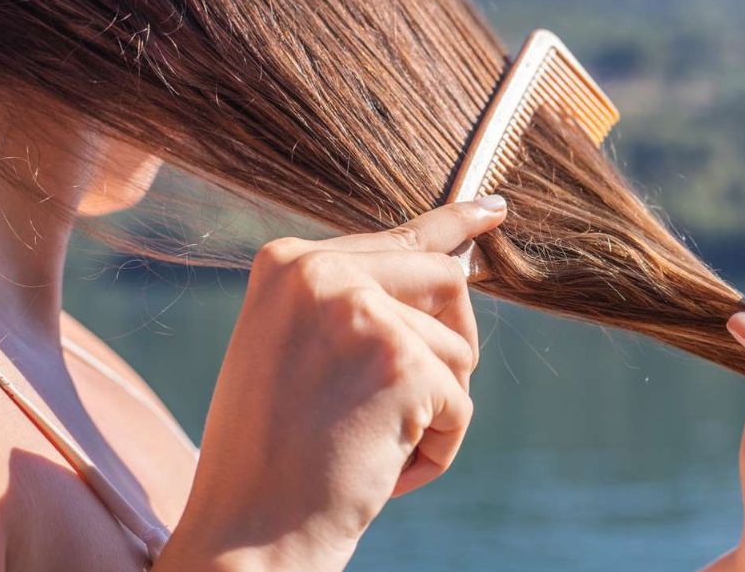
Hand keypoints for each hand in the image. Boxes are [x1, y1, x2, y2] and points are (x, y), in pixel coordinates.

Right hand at [155, 197, 506, 571]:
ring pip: (458, 350)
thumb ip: (360, 302)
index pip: (398, 239)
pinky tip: (385, 468)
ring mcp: (363, 315)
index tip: (495, 209)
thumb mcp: (299, 352)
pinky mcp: (402, 364)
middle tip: (408, 400)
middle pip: (448, 282)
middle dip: (448, 346)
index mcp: (289, 263)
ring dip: (433, 409)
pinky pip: (460, 405)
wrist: (249, 535)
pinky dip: (437, 448)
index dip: (455, 227)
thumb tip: (458, 264)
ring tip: (371, 445)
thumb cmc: (272, 453)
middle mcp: (322, 273)